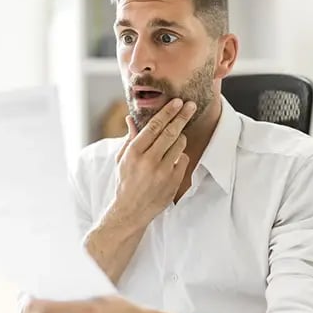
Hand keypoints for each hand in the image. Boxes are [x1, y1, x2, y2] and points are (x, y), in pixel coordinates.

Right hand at [112, 98, 196, 226]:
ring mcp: (162, 172)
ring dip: (180, 137)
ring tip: (176, 137)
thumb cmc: (125, 182)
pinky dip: (180, 156)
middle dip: (182, 116)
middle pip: (170, 132)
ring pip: (179, 144)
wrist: (131, 211)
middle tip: (191, 105)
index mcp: (134, 152)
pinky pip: (183, 159)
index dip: (167, 112)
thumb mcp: (122, 159)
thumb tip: (131, 118)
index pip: (153, 126)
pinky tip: (172, 159)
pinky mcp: (173, 181)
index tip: (176, 102)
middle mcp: (148, 161)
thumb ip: (130, 138)